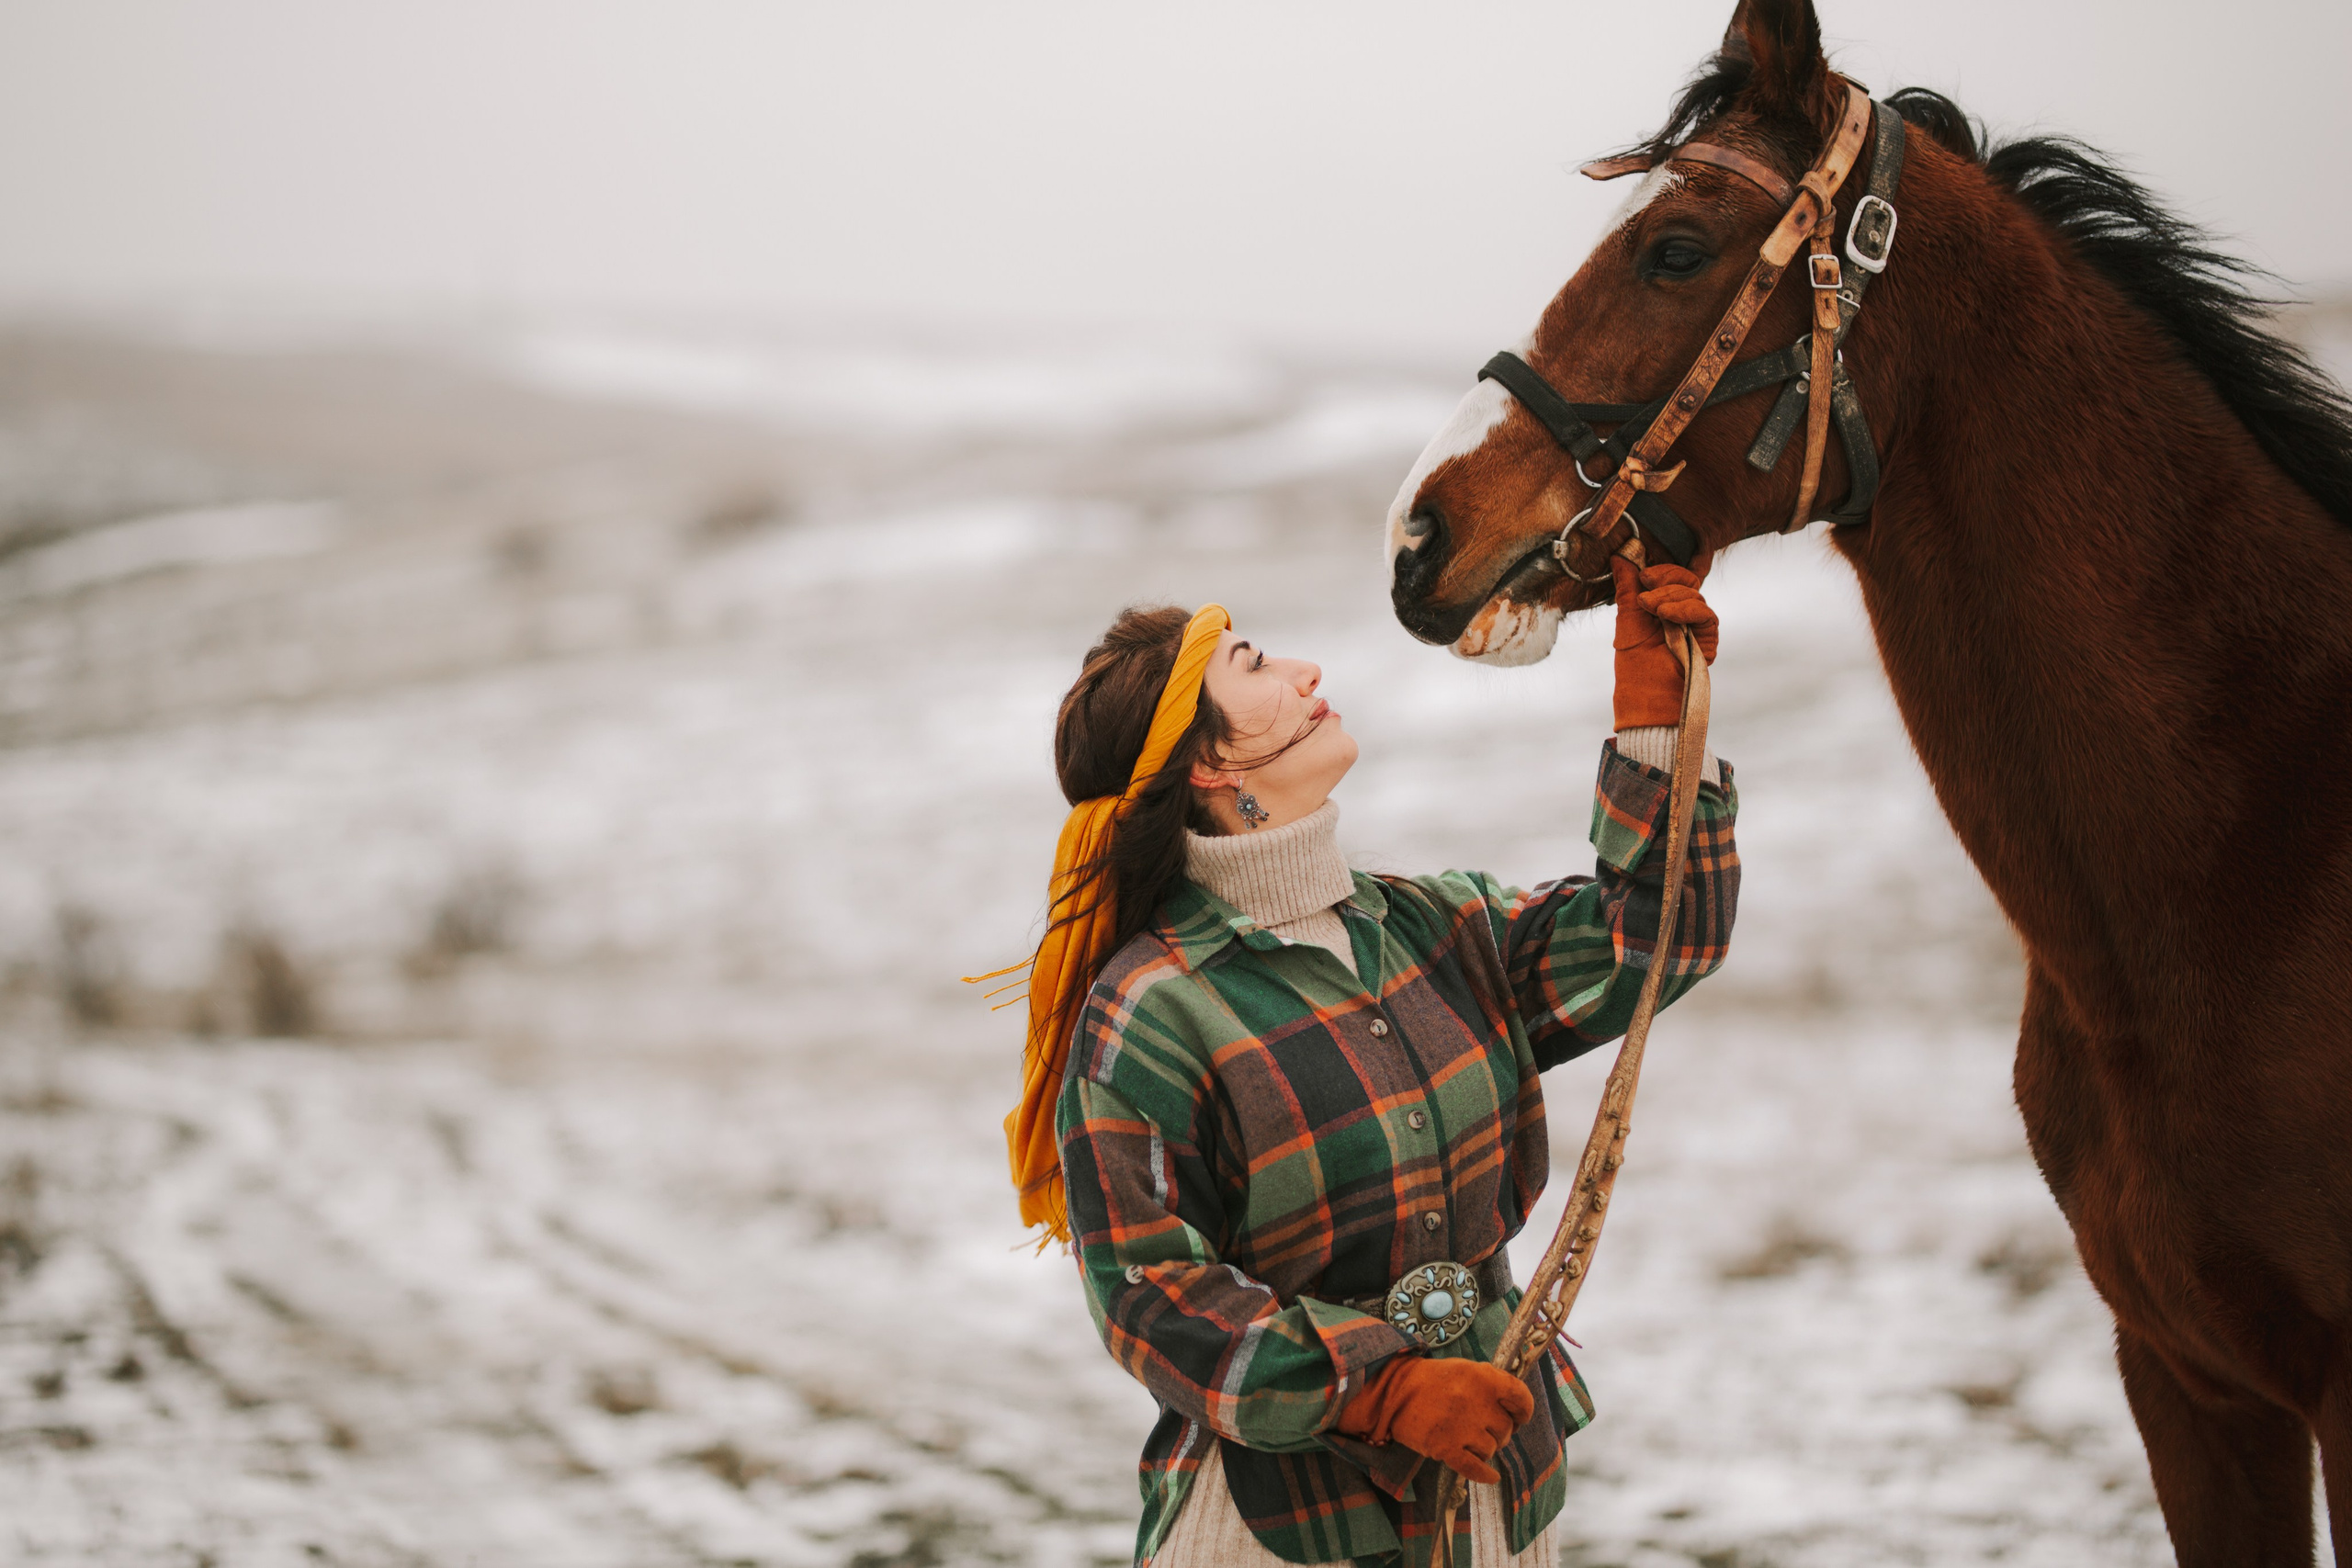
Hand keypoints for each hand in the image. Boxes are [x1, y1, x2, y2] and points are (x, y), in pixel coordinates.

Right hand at [1334, 1355, 1535, 1483]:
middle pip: (1505, 1429)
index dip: (1523, 1411)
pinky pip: (1475, 1469)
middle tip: (1482, 1428)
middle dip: (1498, 1432)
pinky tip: (1491, 1476)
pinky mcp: (1445, 1448)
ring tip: (1467, 1438)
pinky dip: (1485, 1475)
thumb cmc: (1432, 1380)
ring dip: (1483, 1448)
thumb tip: (1514, 1410)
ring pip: (1490, 1449)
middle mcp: (1476, 1402)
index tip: (1518, 1417)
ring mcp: (1461, 1427)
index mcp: (1484, 1378)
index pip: (1521, 1399)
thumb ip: (1491, 1385)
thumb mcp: (1465, 1370)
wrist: (1393, 1391)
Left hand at [1612, 552, 1718, 730]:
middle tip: (1646, 588)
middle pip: (1687, 581)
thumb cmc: (1634, 663)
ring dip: (1671, 597)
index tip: (1643, 574)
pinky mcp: (1708, 639)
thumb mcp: (1627, 617)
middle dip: (1666, 580)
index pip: (1672, 577)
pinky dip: (1686, 610)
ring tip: (1652, 610)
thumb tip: (1619, 556)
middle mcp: (1682, 614)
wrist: (1645, 695)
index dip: (1661, 570)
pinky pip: (1705, 614)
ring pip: (1695, 595)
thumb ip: (1627, 586)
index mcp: (1663, 607)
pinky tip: (1667, 615)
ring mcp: (1696, 626)